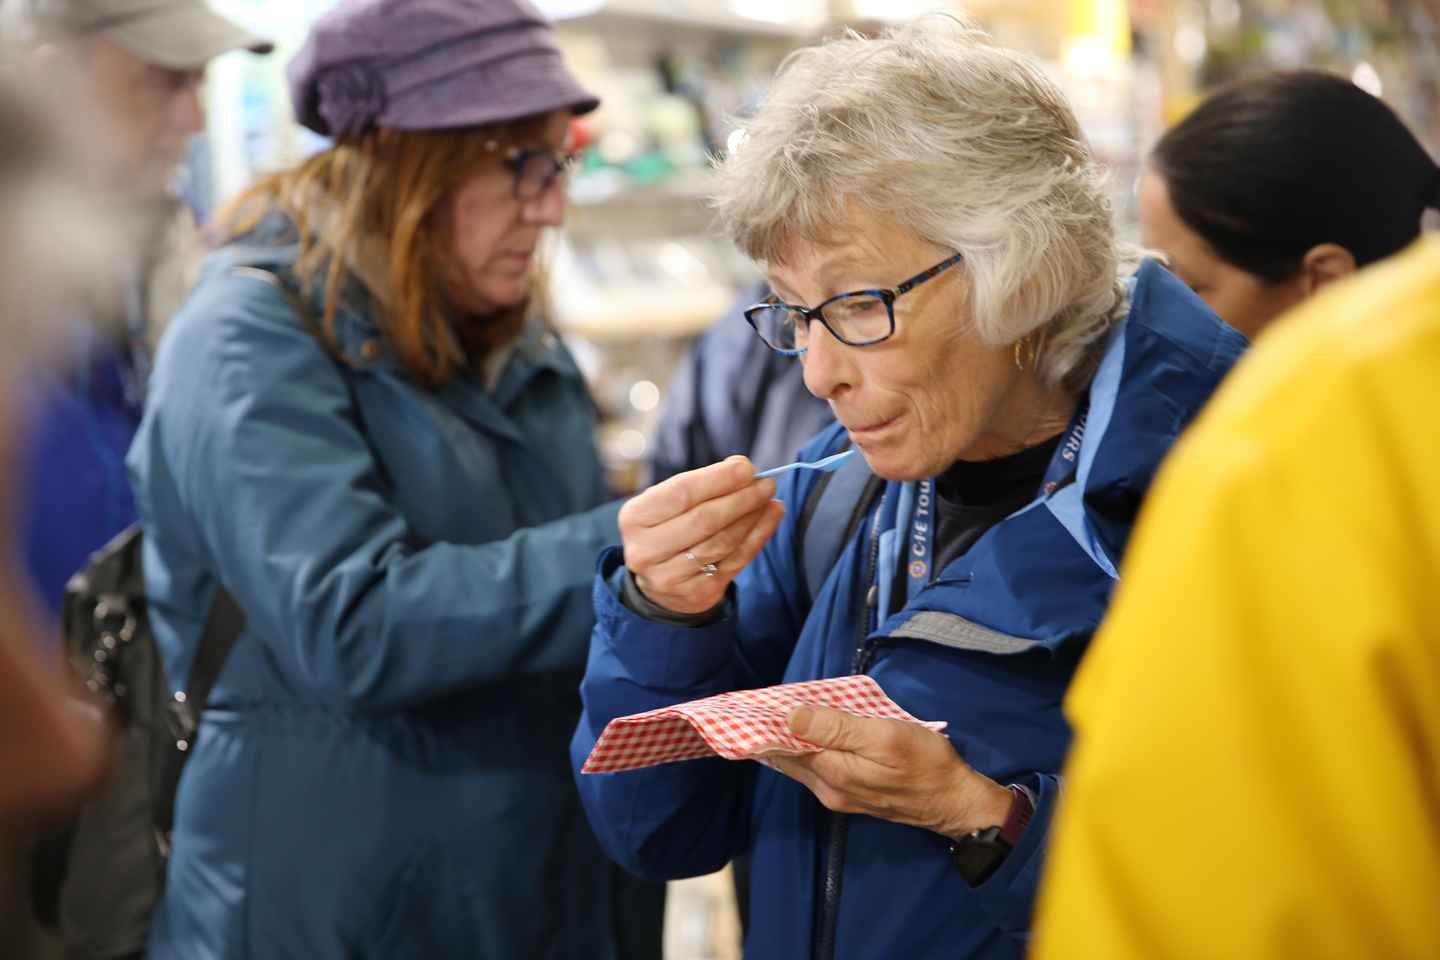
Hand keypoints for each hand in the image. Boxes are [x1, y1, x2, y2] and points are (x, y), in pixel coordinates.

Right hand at [620, 456, 783, 614]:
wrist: (660, 580)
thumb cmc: (668, 527)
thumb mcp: (668, 503)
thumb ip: (700, 484)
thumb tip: (741, 468)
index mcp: (634, 518)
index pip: (681, 493)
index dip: (717, 479)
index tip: (746, 467)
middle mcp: (646, 551)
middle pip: (705, 519)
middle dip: (741, 498)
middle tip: (766, 483)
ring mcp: (670, 577)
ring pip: (723, 541)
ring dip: (753, 516)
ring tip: (770, 498)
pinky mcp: (696, 593)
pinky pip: (736, 561)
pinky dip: (759, 536)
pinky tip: (771, 517)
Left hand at [766, 705, 1012, 840]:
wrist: (956, 802)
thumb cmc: (925, 763)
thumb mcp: (883, 736)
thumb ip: (836, 727)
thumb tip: (790, 717)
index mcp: (832, 773)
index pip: (784, 746)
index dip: (768, 723)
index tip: (753, 699)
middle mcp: (828, 789)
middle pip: (789, 756)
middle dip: (775, 729)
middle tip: (763, 699)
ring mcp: (840, 795)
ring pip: (803, 762)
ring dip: (792, 738)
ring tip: (783, 708)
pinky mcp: (853, 794)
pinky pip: (820, 767)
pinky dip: (811, 747)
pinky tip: (813, 730)